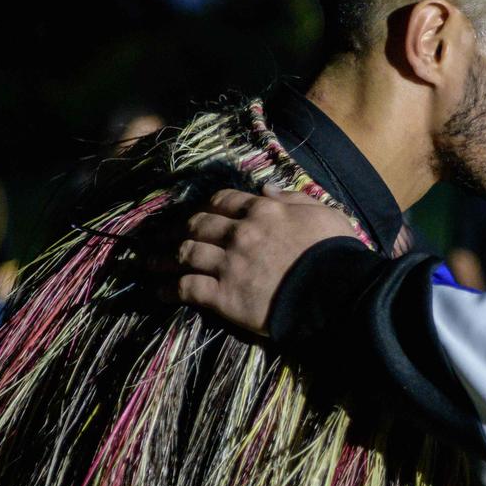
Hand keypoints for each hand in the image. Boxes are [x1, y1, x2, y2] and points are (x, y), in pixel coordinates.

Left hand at [158, 184, 358, 334]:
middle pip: (198, 225)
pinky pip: (187, 288)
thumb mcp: (323, 212)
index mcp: (263, 210)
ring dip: (163, 257)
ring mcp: (229, 264)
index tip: (199, 211)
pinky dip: (169, 289)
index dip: (207, 205)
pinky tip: (159, 291)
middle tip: (164, 236)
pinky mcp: (224, 296)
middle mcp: (240, 233)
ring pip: (185, 254)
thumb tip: (265, 188)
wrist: (334, 291)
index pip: (224, 200)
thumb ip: (293, 198)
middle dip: (177, 229)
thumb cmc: (335, 251)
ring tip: (149, 262)